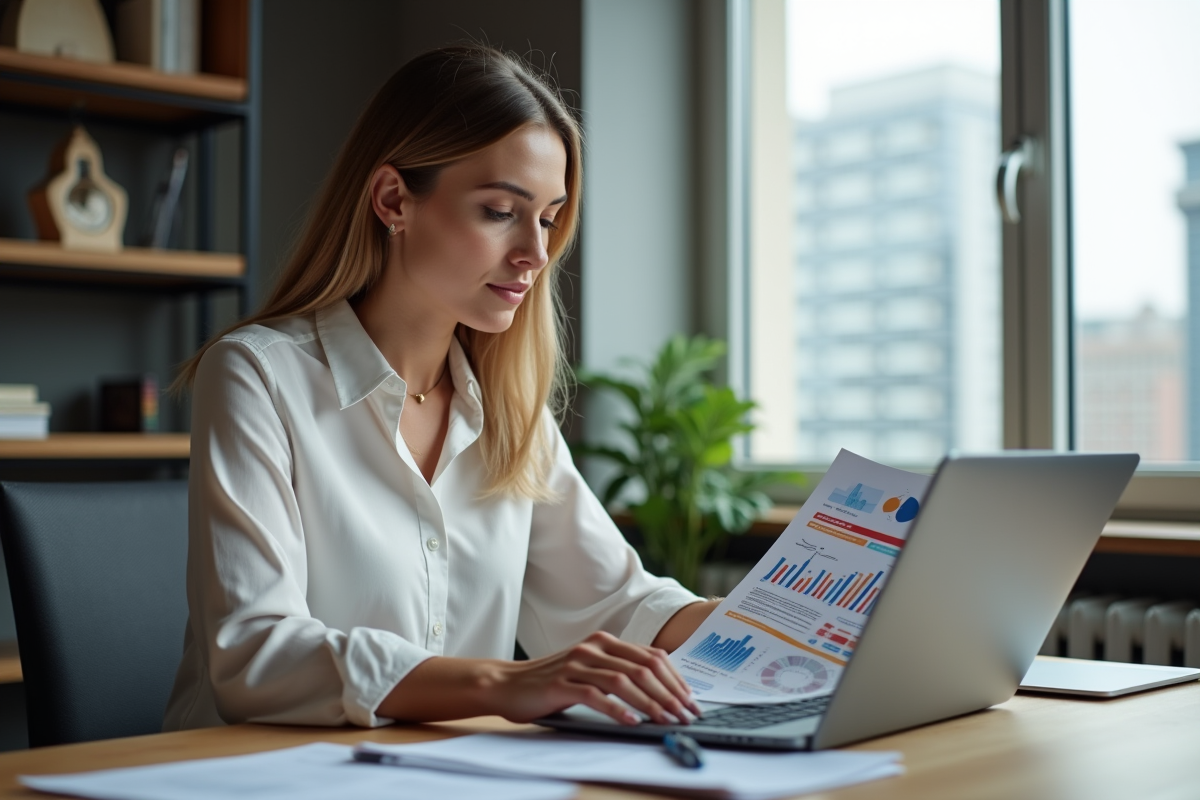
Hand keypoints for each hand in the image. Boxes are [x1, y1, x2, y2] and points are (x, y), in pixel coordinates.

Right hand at [490, 631, 702, 724]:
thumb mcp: (590, 671)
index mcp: (605, 642)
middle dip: (669, 694)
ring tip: (665, 720)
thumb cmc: (552, 682)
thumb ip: (618, 673)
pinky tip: (630, 721)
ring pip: (623, 681)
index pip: (651, 656)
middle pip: (643, 668)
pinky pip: (595, 695)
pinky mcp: (561, 682)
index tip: (691, 700)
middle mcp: (594, 648)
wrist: (508, 684)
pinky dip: (616, 709)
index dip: (675, 679)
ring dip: (650, 703)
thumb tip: (661, 693)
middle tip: (685, 715)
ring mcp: (577, 663)